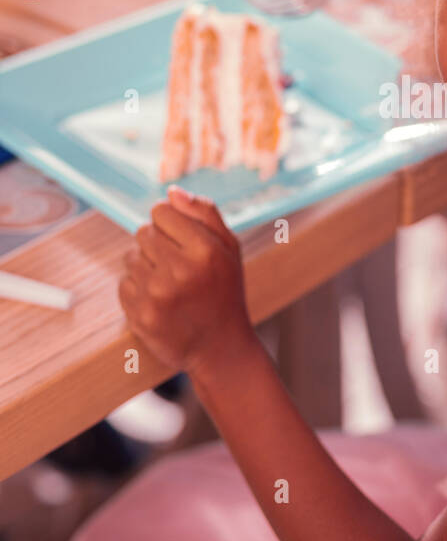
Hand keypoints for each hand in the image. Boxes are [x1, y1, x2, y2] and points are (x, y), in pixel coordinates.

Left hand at [118, 187, 255, 377]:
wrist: (221, 348)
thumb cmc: (225, 291)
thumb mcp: (229, 248)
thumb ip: (204, 213)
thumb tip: (171, 192)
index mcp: (205, 250)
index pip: (161, 211)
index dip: (171, 223)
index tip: (182, 240)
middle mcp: (180, 270)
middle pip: (143, 232)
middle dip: (158, 244)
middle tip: (178, 266)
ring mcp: (157, 295)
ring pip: (131, 257)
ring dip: (147, 266)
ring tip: (170, 285)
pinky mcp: (140, 316)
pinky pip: (124, 283)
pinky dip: (138, 289)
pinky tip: (159, 301)